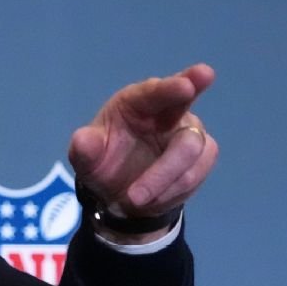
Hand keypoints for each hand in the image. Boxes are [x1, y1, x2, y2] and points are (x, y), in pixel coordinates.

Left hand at [68, 64, 218, 226]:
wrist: (122, 191)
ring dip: (163, 181)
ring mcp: (190, 134)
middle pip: (188, 123)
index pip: (156, 91)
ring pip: (192, 154)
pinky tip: (153, 199)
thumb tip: (83, 141)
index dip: (172, 88)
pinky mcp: (203, 156)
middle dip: (182, 147)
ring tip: (134, 198)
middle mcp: (171, 112)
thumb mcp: (86, 157)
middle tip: (162, 167)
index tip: (187, 85)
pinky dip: (172, 191)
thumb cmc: (105, 160)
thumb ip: (85, 148)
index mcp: (139, 101)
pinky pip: (196, 174)